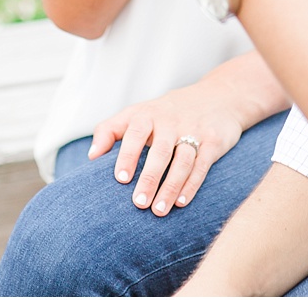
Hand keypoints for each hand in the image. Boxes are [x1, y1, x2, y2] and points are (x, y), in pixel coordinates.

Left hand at [90, 81, 247, 215]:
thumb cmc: (164, 112)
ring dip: (170, 187)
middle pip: (159, 152)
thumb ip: (110, 130)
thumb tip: (91, 156)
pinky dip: (191, 185)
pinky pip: (201, 166)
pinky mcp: (213, 143)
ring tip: (158, 210)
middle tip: (138, 203)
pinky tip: (181, 202)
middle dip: (149, 178)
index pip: (134, 134)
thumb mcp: (136, 113)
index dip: (127, 156)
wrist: (216, 96)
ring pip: (181, 162)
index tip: (120, 179)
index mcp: (146, 115)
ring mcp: (193, 131)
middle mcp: (169, 122)